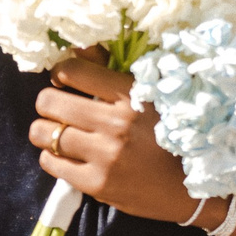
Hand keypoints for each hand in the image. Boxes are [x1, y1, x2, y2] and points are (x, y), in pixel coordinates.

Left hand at [30, 55, 200, 225]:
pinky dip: (52, 157)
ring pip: (44, 134)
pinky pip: (52, 164)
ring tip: (57, 132)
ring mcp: (105, 156)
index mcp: (131, 94)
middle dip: (48, 103)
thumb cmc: (171, 134)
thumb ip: (112, 71)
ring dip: (45, 131)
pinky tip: (65, 155)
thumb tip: (77, 48)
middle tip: (57, 108)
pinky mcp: (97, 184)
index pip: (73, 71)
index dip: (61, 73)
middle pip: (49, 102)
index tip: (64, 80)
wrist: (191, 187)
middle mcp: (115, 124)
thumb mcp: (150, 95)